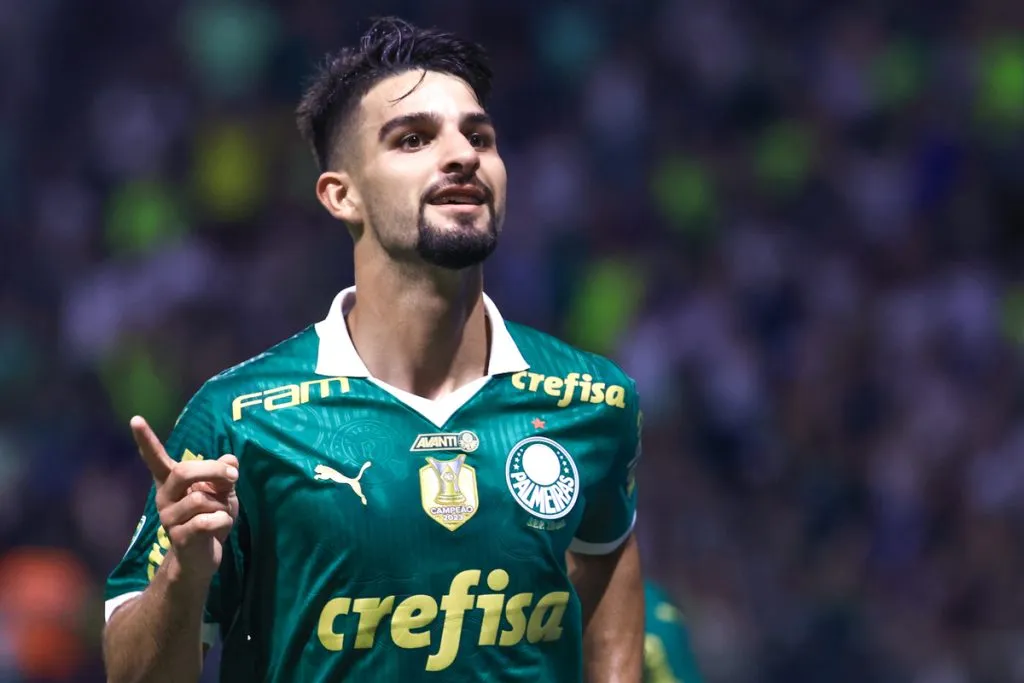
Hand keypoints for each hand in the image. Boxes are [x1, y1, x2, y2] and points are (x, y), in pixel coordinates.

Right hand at [131, 416, 238, 585]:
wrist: (202, 559)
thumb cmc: (211, 519)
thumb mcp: (223, 492)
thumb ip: (224, 474)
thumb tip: (230, 458)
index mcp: (172, 483)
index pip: (155, 458)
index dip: (146, 440)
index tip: (135, 419)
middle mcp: (165, 498)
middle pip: (184, 471)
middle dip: (213, 470)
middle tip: (233, 475)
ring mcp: (169, 518)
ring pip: (202, 499)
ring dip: (222, 505)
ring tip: (221, 514)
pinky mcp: (179, 538)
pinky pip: (208, 521)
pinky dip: (224, 522)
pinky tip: (218, 530)